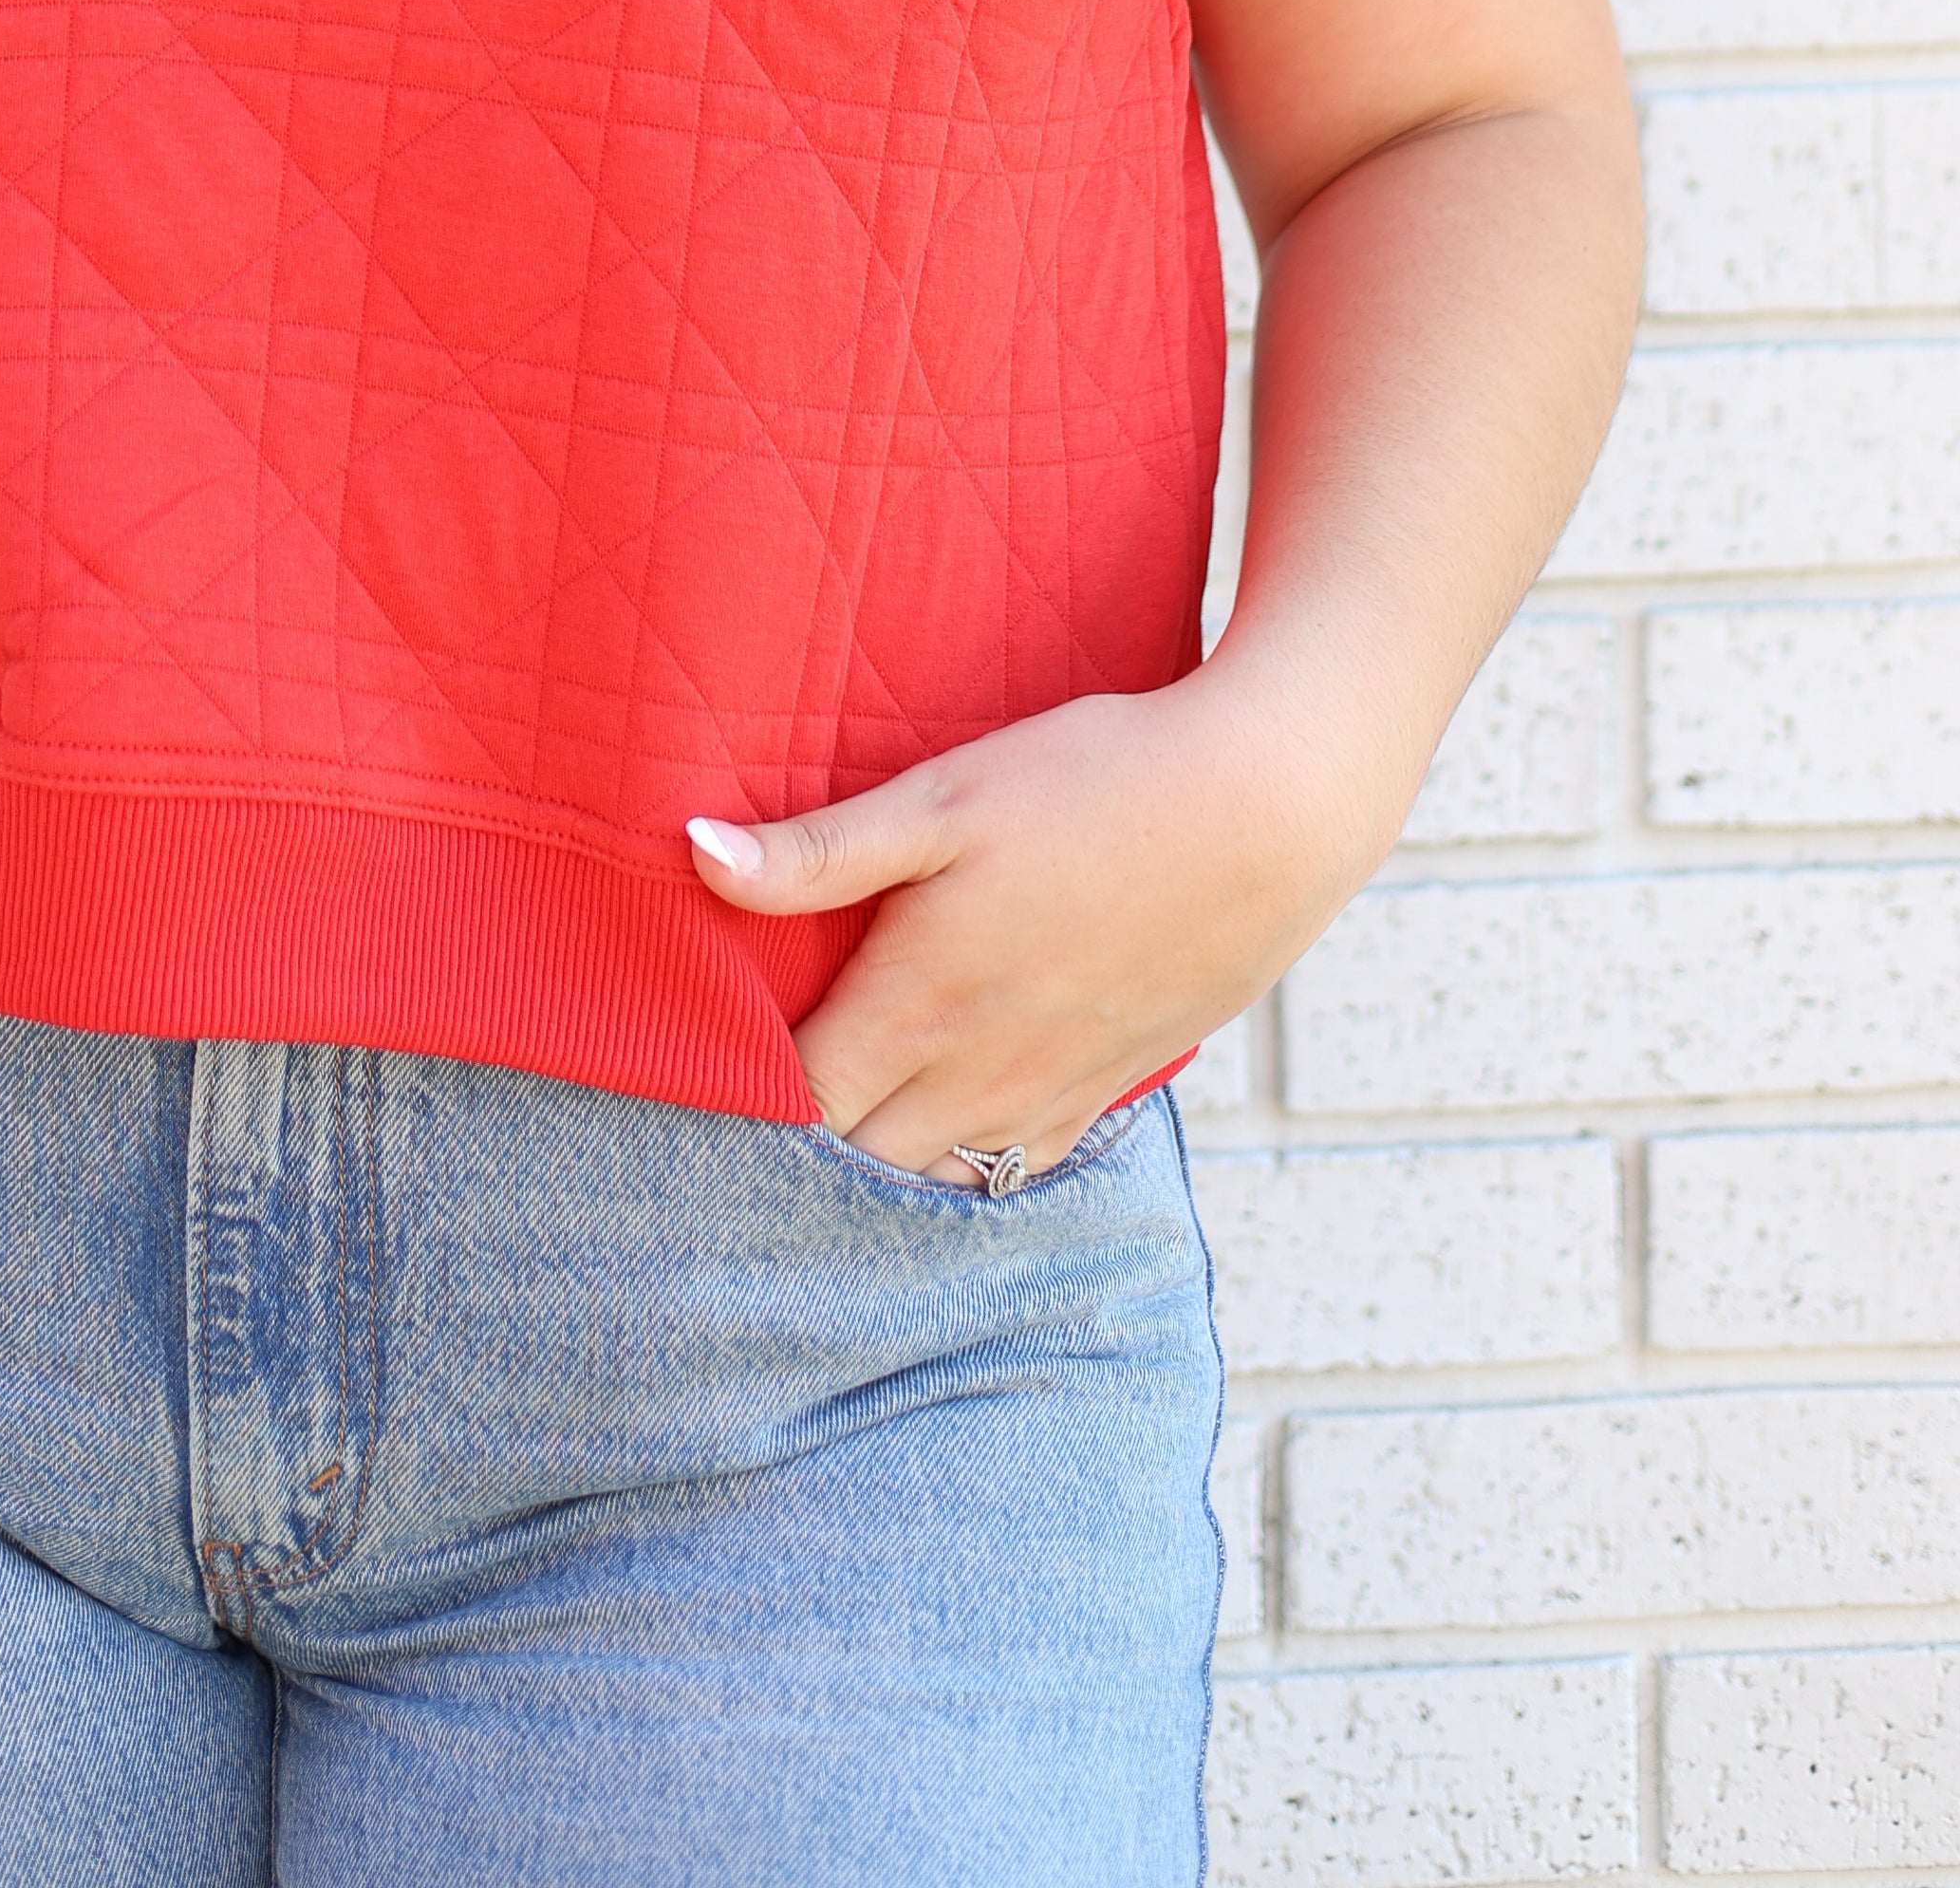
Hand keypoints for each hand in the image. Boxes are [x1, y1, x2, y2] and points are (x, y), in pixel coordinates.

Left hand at [686, 669, 1372, 1176]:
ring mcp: (1054, 1088)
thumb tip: (692, 854)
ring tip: (844, 1117)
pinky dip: (972, 1158)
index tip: (701, 1070)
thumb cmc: (1094, 784)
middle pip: (859, 1160)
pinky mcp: (1115, 1081)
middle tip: (755, 1101)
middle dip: (804, 1146)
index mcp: (918, 1005)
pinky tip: (954, 1115)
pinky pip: (1022, 1161)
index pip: (795, 1103)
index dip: (738, 1099)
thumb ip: (817, 849)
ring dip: (886, 1160)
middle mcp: (979, 1071)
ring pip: (942, 1175)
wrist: (1267, 811)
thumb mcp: (943, 795)